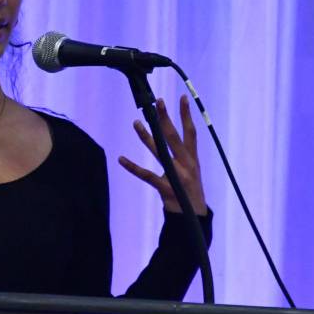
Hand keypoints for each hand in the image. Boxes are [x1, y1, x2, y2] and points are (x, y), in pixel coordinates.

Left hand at [118, 95, 207, 215]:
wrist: (193, 217)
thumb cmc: (189, 190)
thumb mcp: (191, 170)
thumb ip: (183, 154)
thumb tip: (170, 136)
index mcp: (193, 158)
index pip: (191, 132)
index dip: (186, 115)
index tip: (183, 97)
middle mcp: (186, 164)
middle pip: (174, 137)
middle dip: (166, 118)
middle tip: (158, 102)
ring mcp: (177, 176)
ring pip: (160, 151)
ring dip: (146, 136)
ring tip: (136, 123)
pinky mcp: (165, 187)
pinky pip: (146, 175)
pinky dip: (133, 167)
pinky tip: (121, 159)